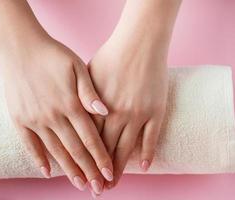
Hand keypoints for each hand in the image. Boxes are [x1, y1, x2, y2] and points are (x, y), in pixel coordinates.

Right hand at [0, 34, 112, 193]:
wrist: (20, 47)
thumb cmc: (52, 55)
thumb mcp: (76, 67)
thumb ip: (90, 92)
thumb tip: (105, 113)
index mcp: (71, 104)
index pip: (90, 138)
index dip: (101, 158)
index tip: (109, 174)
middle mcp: (53, 116)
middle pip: (75, 149)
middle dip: (89, 170)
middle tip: (98, 189)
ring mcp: (34, 119)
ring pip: (56, 151)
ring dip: (69, 170)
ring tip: (80, 185)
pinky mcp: (19, 119)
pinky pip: (29, 144)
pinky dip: (39, 159)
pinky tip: (47, 172)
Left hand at [88, 37, 168, 187]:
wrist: (139, 42)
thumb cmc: (112, 56)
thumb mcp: (88, 74)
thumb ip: (83, 98)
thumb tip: (78, 116)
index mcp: (97, 106)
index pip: (89, 140)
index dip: (85, 159)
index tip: (82, 173)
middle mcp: (117, 114)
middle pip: (106, 149)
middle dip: (99, 171)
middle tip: (97, 189)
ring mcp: (138, 114)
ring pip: (126, 148)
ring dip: (119, 169)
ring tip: (113, 184)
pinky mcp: (156, 111)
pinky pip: (151, 138)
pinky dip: (147, 154)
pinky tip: (142, 168)